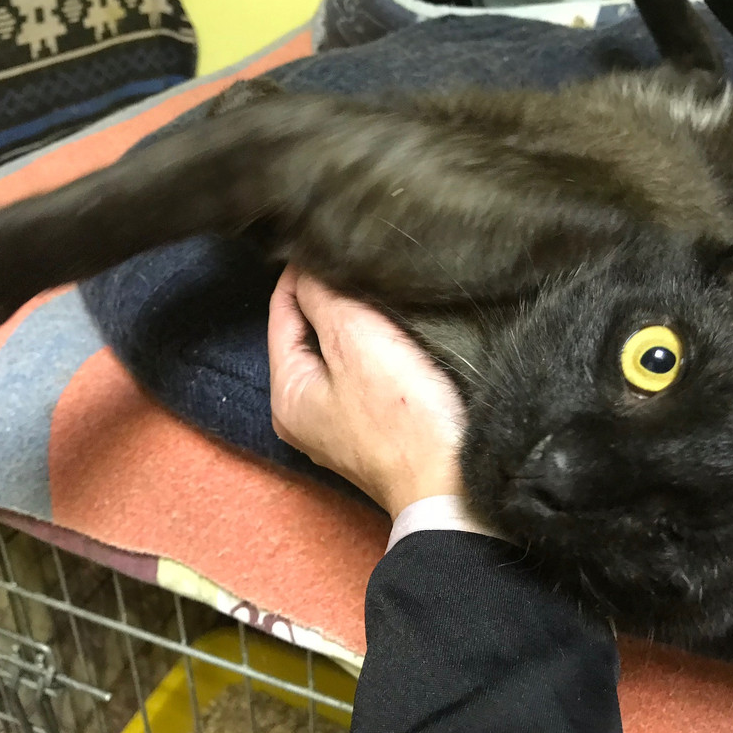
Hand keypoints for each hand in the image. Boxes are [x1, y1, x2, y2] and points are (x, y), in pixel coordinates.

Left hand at [268, 266, 465, 518]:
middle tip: (357, 260)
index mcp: (286, 394)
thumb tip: (304, 266)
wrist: (452, 491)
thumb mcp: (358, 343)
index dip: (301, 273)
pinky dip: (371, 350)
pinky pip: (359, 377)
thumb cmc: (404, 418)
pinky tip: (394, 332)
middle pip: (306, 335)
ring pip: (335, 355)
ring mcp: (336, 429)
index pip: (280, 312)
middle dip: (328, 297)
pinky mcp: (371, 435)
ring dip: (353, 323)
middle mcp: (301, 415)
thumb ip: (324, 298)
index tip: (329, 241)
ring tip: (377, 288)